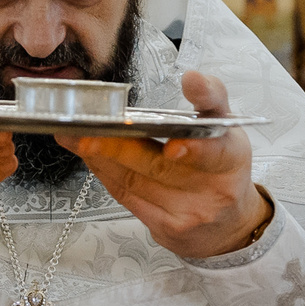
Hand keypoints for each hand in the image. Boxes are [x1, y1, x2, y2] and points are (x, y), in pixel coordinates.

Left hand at [63, 70, 269, 260]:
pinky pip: (127, 196)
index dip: (195, 150)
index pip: (216, 151)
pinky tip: (89, 155)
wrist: (228, 224)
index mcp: (231, 158)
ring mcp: (187, 214)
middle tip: (88, 132)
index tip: (174, 147)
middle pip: (160, 168)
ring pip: (135, 182)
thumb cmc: (220, 166)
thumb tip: (192, 77)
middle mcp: (213, 191)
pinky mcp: (164, 228)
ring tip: (73, 136)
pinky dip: (104, 173)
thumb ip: (209, 96)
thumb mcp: (225, 126)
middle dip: (120, 149)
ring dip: (100, 157)